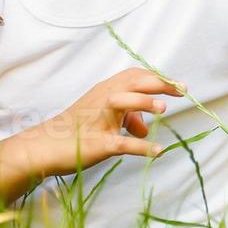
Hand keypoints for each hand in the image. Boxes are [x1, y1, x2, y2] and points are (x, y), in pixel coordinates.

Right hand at [25, 68, 182, 177]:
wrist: (45, 146)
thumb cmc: (76, 130)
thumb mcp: (105, 119)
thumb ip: (128, 120)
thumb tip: (146, 131)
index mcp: (105, 91)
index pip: (135, 76)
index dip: (158, 78)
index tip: (178, 86)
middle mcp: (102, 100)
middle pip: (132, 82)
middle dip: (159, 84)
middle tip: (182, 91)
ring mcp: (99, 121)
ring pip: (122, 103)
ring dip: (144, 104)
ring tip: (164, 110)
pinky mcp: (98, 144)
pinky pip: (123, 144)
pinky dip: (142, 148)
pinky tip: (158, 151)